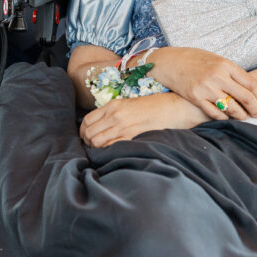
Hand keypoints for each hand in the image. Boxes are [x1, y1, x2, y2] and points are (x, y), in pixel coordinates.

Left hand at [80, 92, 205, 147]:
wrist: (173, 107)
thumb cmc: (153, 106)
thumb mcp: (129, 104)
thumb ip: (114, 113)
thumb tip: (101, 127)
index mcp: (113, 105)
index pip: (87, 120)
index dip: (83, 131)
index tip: (86, 137)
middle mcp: (115, 115)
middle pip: (89, 132)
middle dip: (87, 142)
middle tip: (92, 146)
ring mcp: (123, 126)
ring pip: (96, 141)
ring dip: (95, 148)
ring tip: (101, 151)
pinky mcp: (132, 137)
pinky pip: (110, 147)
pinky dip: (107, 152)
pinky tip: (111, 152)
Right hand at [150, 47, 256, 120]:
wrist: (170, 62)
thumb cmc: (194, 59)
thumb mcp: (215, 59)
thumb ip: (230, 72)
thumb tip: (248, 87)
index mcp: (225, 65)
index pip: (251, 83)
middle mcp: (218, 77)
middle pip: (245, 97)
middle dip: (255, 108)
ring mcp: (207, 89)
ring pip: (232, 109)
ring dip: (241, 115)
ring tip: (243, 116)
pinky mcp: (197, 99)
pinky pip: (216, 114)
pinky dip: (224, 117)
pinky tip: (226, 116)